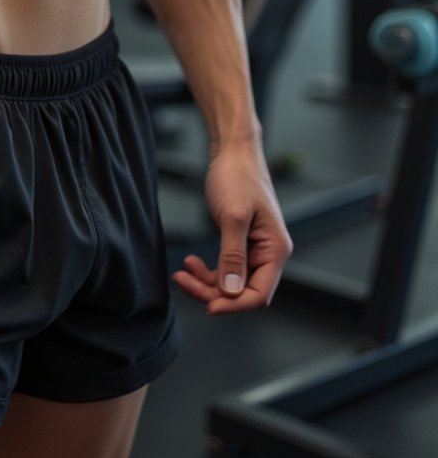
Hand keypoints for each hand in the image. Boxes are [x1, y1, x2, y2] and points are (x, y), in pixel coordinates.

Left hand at [172, 138, 292, 315]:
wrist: (232, 150)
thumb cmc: (237, 175)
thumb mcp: (233, 216)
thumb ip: (233, 256)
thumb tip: (232, 292)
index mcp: (275, 250)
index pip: (259, 295)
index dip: (234, 305)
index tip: (208, 306)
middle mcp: (268, 253)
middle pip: (242, 292)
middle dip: (212, 292)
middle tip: (183, 282)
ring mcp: (253, 249)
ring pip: (231, 283)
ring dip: (206, 282)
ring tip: (182, 273)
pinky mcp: (238, 242)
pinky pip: (225, 269)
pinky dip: (207, 271)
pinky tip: (190, 263)